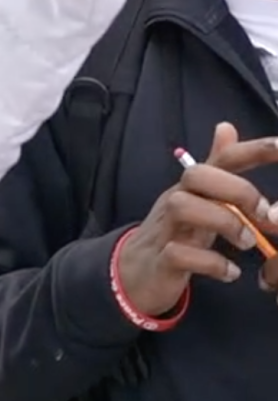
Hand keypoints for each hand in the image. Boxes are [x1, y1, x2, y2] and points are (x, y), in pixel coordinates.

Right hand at [117, 122, 277, 317]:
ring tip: (249, 242)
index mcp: (193, 188)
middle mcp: (177, 200)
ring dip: (224, 222)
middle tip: (265, 214)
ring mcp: (166, 228)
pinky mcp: (161, 260)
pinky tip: (231, 272)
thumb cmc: (175, 233)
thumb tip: (227, 127)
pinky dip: (211, 262)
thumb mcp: (198, 199)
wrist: (136, 271)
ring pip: (182, 206)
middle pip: (197, 175)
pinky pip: (178, 253)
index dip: (254, 150)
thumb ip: (217, 168)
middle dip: (237, 189)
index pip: (222, 158)